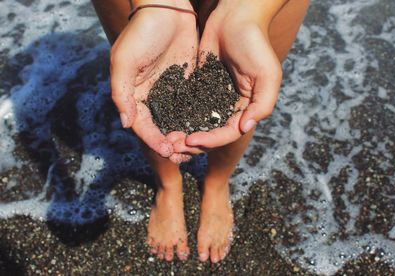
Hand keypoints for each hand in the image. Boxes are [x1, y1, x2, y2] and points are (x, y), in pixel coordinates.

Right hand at [110, 1, 196, 161]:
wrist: (166, 9)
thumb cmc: (141, 32)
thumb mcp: (124, 61)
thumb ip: (122, 93)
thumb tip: (125, 124)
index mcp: (134, 94)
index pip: (142, 125)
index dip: (153, 141)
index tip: (167, 151)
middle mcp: (151, 96)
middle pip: (160, 128)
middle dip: (171, 143)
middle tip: (184, 153)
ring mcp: (169, 91)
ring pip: (176, 121)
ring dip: (184, 136)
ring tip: (195, 147)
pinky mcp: (186, 83)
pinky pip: (190, 106)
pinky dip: (195, 120)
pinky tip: (205, 129)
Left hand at [183, 0, 282, 149]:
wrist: (235, 17)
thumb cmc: (255, 44)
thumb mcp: (267, 74)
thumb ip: (262, 104)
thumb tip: (246, 127)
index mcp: (247, 108)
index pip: (229, 132)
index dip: (212, 140)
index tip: (192, 140)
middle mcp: (230, 107)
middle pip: (211, 132)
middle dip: (194, 142)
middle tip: (174, 146)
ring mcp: (214, 97)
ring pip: (198, 123)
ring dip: (184, 133)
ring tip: (168, 139)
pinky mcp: (200, 87)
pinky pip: (189, 107)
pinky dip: (179, 117)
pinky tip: (166, 122)